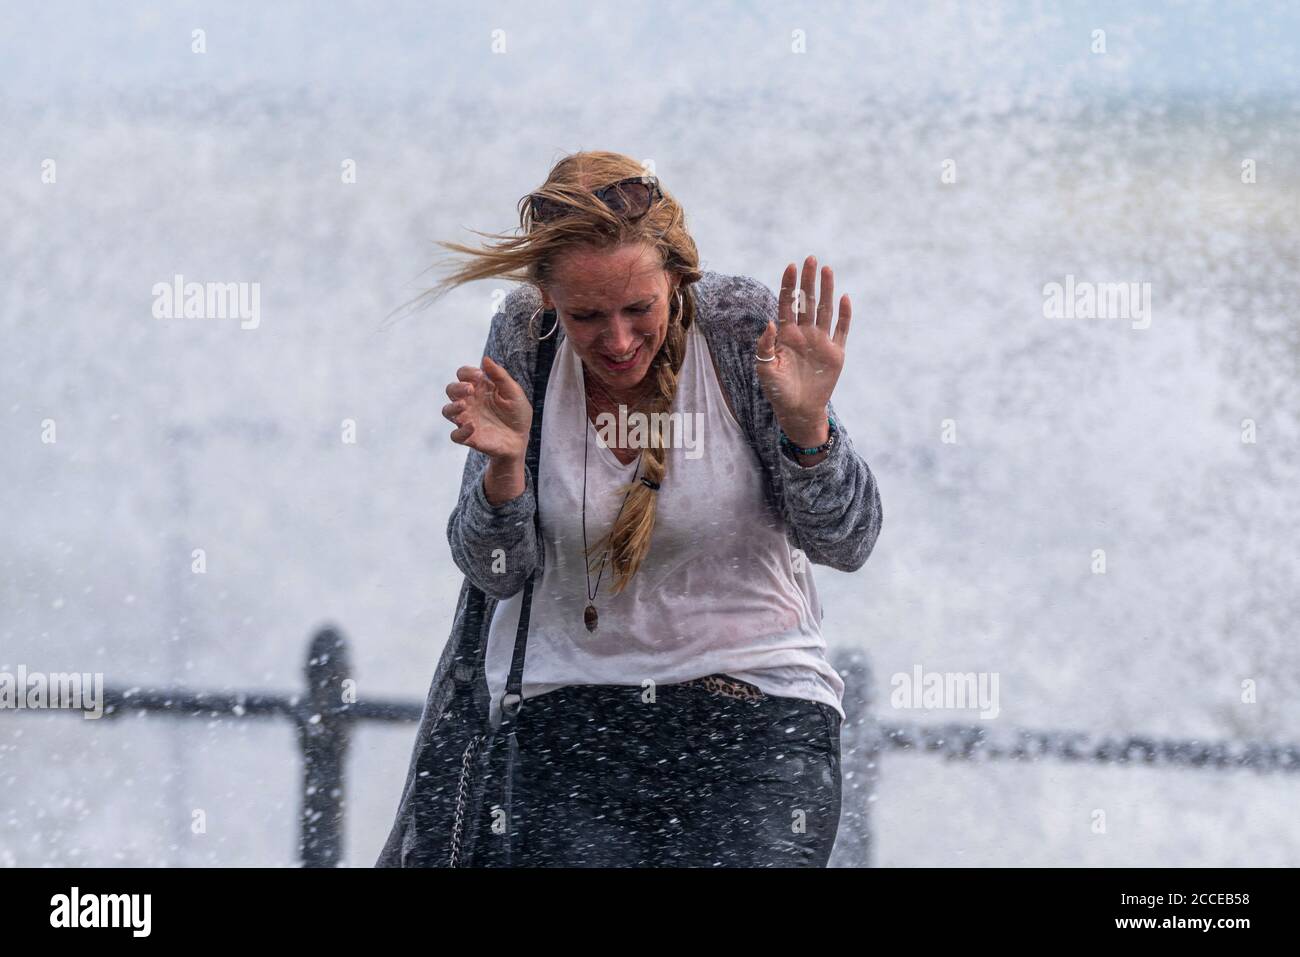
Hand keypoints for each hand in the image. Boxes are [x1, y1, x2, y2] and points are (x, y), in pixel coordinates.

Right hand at [441, 355, 530, 463]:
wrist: (521, 439)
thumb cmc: (517, 413)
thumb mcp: (513, 392)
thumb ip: (500, 376)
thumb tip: (485, 359)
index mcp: (478, 388)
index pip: (463, 374)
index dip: (467, 372)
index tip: (481, 375)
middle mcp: (469, 402)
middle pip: (451, 390)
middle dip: (457, 388)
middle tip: (470, 389)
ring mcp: (467, 419)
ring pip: (447, 411)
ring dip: (452, 407)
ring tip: (464, 406)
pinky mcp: (469, 437)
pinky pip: (455, 435)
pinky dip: (461, 431)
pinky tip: (473, 427)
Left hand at [755, 256, 851, 445]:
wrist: (798, 410)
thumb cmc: (777, 390)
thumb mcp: (765, 368)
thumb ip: (765, 346)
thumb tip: (771, 322)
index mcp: (786, 335)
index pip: (787, 303)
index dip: (789, 285)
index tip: (790, 266)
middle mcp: (804, 333)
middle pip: (807, 301)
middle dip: (808, 280)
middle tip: (810, 258)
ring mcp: (821, 341)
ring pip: (824, 310)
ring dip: (826, 290)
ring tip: (827, 269)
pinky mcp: (835, 353)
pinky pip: (841, 330)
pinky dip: (844, 314)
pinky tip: (844, 298)